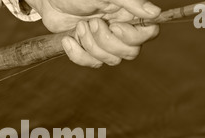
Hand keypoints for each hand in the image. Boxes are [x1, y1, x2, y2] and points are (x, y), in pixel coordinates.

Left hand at [25, 0, 160, 66]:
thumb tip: (154, 13)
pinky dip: (77, 54)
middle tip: (92, 22)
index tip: (115, 26)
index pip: (149, 33)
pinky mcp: (90, 51)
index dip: (134, 36)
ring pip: (110, 60)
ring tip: (79, 26)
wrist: (50, 1)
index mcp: (129, 14)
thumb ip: (131, 2)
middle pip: (130, 52)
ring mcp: (105, 42)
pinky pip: (92, 64)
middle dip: (107, 41)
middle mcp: (121, 29)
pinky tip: (68, 39)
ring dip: (90, 45)